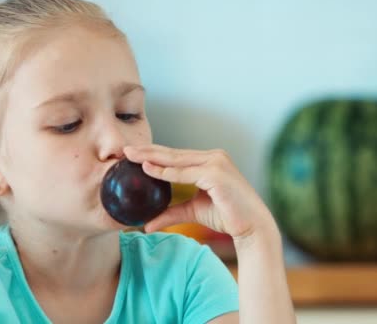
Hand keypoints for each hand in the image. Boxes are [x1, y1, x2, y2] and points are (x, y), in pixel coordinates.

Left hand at [123, 144, 275, 239]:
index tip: (132, 154)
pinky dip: (167, 171)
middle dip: (148, 151)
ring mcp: (217, 163)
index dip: (154, 154)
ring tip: (131, 155)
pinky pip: (186, 172)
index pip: (176, 156)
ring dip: (153, 157)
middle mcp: (213, 157)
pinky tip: (149, 169)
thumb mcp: (193, 211)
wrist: (252, 227)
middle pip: (174, 153)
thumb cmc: (227, 216)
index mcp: (209, 161)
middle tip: (124, 149)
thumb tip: (146, 225)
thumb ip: (171, 213)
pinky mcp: (217, 173)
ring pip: (177, 159)